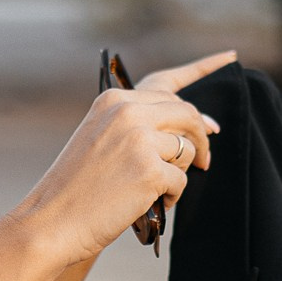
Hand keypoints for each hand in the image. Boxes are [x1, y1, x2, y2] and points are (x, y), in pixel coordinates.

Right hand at [11, 49, 235, 267]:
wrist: (51, 221)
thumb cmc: (78, 186)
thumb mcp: (101, 139)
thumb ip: (139, 125)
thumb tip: (196, 126)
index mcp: (114, 100)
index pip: (168, 84)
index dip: (204, 72)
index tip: (230, 59)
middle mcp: (127, 113)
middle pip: (187, 114)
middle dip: (202, 137)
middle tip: (206, 161)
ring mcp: (139, 140)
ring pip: (187, 148)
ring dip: (181, 171)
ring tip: (158, 188)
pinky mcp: (150, 171)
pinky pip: (181, 180)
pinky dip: (171, 195)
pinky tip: (149, 203)